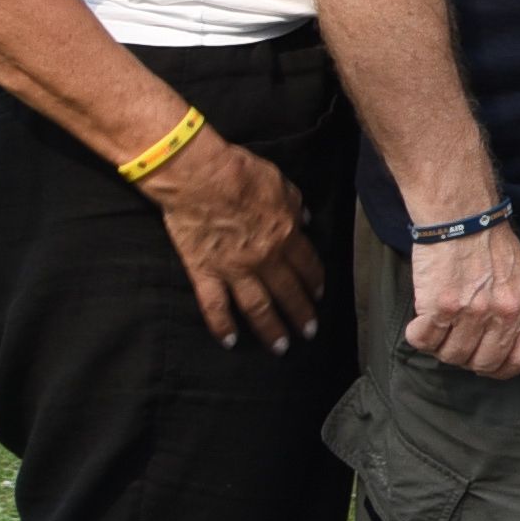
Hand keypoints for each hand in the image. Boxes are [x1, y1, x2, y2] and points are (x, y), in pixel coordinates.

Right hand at [147, 129, 319, 349]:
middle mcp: (265, 257)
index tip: (319, 295)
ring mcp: (234, 268)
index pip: (307, 265)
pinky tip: (229, 341)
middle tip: (309, 332)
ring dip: (271, 329)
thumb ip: (296, 206)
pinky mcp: (204, 271)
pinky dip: (221, 326)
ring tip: (281, 347)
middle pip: (288, 291)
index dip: (314, 282)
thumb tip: (305, 219)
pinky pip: (214, 305)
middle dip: (301, 313)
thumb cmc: (241, 173)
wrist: (200, 176)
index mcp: (286, 234)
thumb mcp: (282, 184)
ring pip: (258, 306)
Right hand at [403, 217, 519, 379]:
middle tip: (455, 340)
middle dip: (466, 358)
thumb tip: (503, 341)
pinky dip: (418, 335)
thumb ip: (517, 309)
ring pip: (451, 355)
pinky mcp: (442, 306)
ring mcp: (474, 312)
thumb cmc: (489, 243)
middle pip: (483, 363)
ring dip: (440, 346)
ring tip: (437, 325)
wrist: (463, 215)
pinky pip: (424, 340)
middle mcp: (505, 313)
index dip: (502, 368)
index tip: (486, 364)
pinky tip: (420, 320)